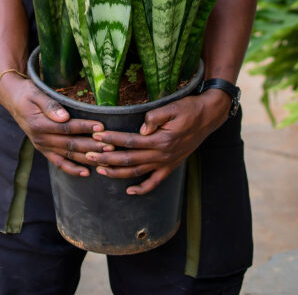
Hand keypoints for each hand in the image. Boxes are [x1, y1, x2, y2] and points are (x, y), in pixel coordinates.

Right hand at [0, 75, 113, 177]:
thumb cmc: (28, 94)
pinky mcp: (44, 150)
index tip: (101, 127)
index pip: (67, 128)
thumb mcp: (36, 94)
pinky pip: (59, 163)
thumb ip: (50, 106)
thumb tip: (64, 116)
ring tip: (105, 159)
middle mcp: (41, 139)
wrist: (13, 100)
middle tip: (111, 145)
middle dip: (92, 146)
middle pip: (71, 144)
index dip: (85, 128)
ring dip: (87, 158)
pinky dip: (72, 169)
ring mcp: (43, 147)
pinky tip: (86, 173)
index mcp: (40, 125)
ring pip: (68, 155)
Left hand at [87, 91, 230, 194]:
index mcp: (160, 140)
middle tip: (89, 156)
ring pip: (138, 172)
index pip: (130, 141)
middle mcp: (162, 155)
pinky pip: (155, 182)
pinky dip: (142, 188)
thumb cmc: (189, 108)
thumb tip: (141, 129)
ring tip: (100, 170)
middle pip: (129, 159)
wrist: (208, 117)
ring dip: (118, 173)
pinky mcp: (171, 166)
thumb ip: (156, 117)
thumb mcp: (173, 107)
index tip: (97, 137)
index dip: (112, 139)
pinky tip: (129, 191)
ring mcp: (166, 162)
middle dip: (107, 158)